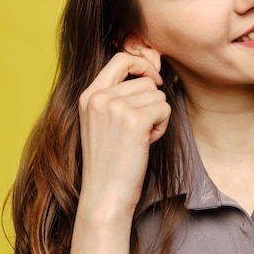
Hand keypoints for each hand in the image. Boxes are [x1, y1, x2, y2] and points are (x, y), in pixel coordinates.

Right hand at [76, 52, 170, 221]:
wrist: (105, 195)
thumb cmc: (110, 161)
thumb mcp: (102, 121)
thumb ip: (116, 95)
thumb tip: (149, 73)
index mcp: (88, 95)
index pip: (120, 58)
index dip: (143, 65)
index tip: (153, 80)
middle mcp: (99, 97)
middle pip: (146, 81)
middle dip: (151, 103)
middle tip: (138, 129)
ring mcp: (116, 107)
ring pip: (158, 95)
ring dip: (156, 117)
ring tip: (139, 138)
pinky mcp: (135, 120)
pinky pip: (164, 109)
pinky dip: (162, 127)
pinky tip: (146, 143)